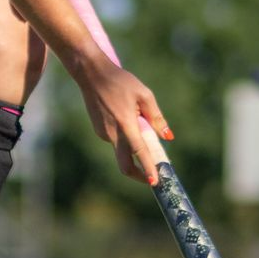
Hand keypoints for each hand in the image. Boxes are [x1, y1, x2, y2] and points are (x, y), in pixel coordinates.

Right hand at [74, 55, 171, 184]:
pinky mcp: (98, 130)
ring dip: (132, 147)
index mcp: (126, 124)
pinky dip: (123, 136)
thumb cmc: (120, 81)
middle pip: (124, 165)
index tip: (155, 183)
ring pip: (121, 149)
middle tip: (152, 178)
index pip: (139, 152)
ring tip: (134, 119)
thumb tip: (167, 136)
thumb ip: (156, 117)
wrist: (91, 74)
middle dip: (138, 175)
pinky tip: (122, 115)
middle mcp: (113, 133)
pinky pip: (114, 139)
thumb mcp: (144, 94)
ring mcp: (103, 133)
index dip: (147, 169)